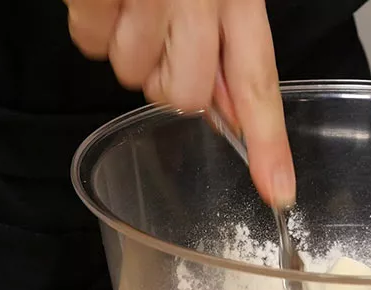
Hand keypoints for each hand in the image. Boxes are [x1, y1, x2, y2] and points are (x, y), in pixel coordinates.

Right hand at [64, 0, 295, 206]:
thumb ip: (230, 47)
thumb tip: (231, 113)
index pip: (259, 83)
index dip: (269, 143)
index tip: (278, 191)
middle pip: (183, 97)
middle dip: (172, 82)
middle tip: (168, 40)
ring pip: (132, 74)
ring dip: (132, 48)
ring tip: (137, 3)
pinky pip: (92, 44)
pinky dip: (97, 25)